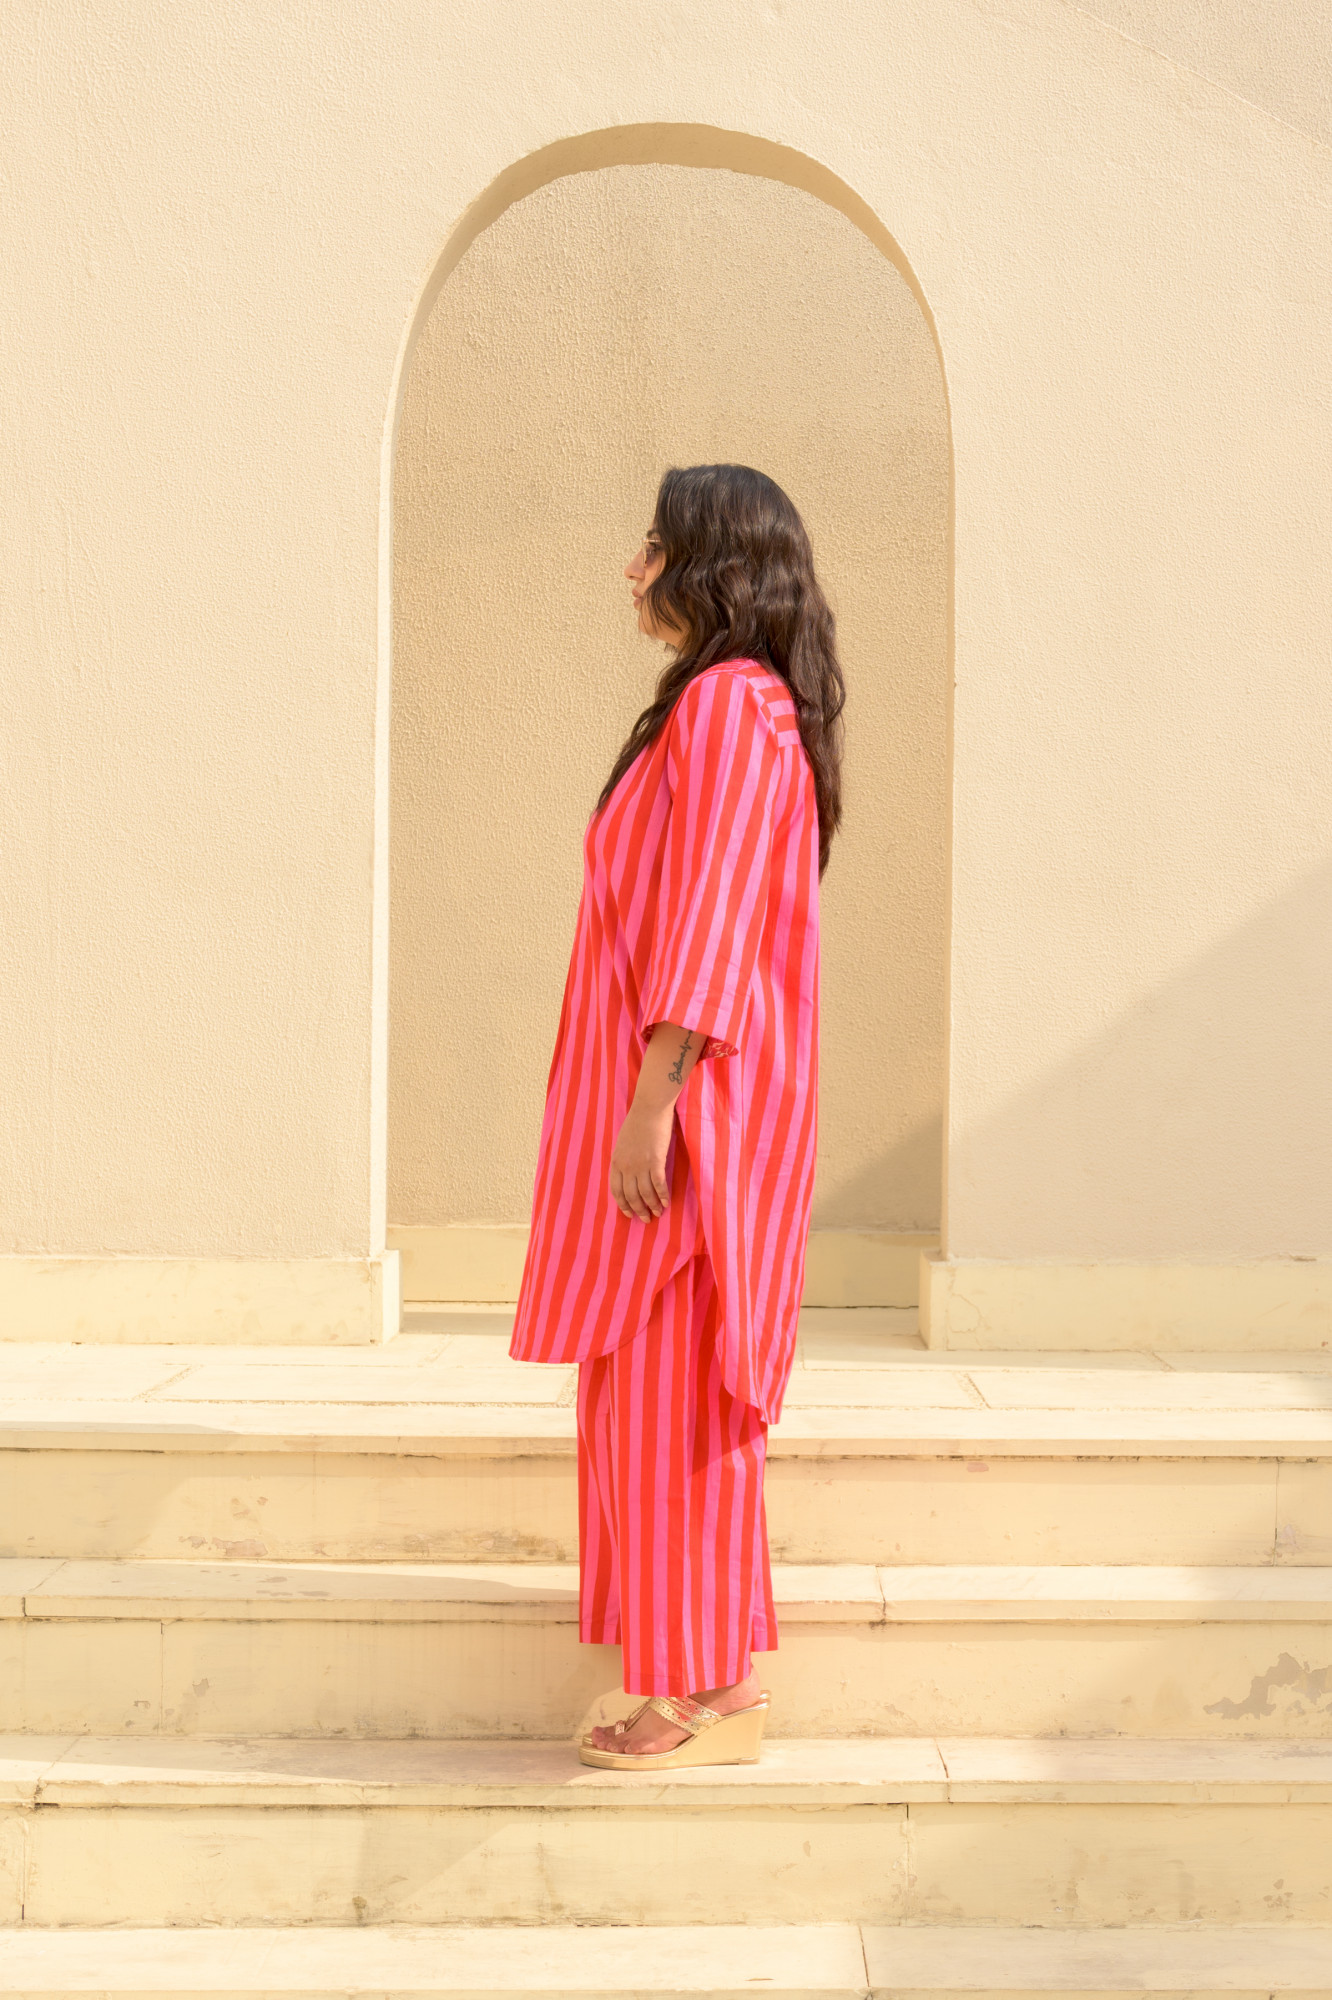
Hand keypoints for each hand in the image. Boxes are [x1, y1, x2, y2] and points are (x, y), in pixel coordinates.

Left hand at [609, 1101, 672, 1220]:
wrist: (649, 1109)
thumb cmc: (637, 1123)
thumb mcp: (622, 1143)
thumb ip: (623, 1160)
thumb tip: (628, 1175)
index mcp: (616, 1162)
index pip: (616, 1190)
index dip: (623, 1204)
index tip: (628, 1214)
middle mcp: (626, 1166)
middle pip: (631, 1195)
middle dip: (638, 1210)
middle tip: (645, 1219)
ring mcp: (641, 1164)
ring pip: (645, 1193)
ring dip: (652, 1206)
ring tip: (657, 1213)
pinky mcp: (656, 1161)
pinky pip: (659, 1185)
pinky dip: (662, 1196)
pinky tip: (666, 1202)